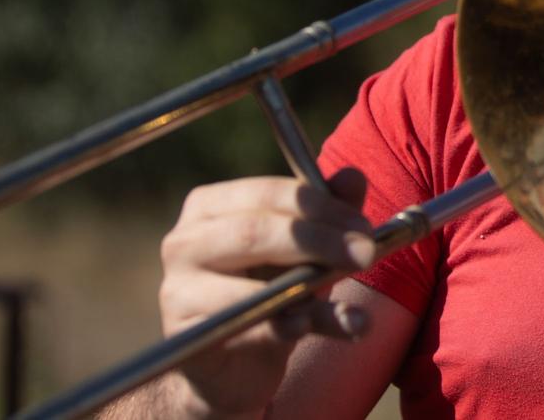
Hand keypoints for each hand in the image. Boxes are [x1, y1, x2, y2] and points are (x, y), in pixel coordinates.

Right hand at [152, 170, 375, 418]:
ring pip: (250, 284)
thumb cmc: (270, 290)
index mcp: (210, 206)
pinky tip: (317, 326)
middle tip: (366, 255)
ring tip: (353, 304)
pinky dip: (290, 327)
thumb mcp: (307, 247)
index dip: (322, 207)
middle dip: (321, 242)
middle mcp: (184, 241)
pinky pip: (246, 328)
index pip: (269, 193)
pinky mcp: (185, 336)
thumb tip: (354, 177)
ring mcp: (176, 290)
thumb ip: (329, 210)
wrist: (234, 366)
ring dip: (311, 292)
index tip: (365, 228)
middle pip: (256, 231)